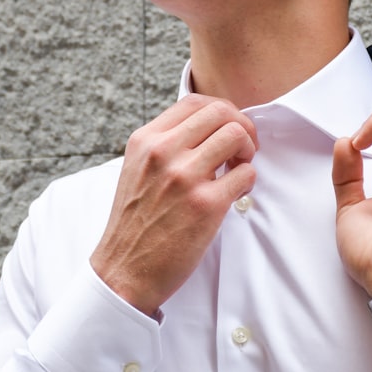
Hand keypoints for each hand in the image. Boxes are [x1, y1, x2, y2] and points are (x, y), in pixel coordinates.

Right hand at [90, 94, 258, 316]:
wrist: (123, 270)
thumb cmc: (135, 221)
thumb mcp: (137, 169)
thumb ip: (165, 145)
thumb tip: (207, 128)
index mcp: (145, 140)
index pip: (195, 101)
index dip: (221, 111)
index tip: (226, 129)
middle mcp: (163, 152)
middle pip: (221, 112)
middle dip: (242, 127)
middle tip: (242, 149)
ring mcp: (185, 177)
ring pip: (237, 136)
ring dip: (248, 152)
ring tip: (238, 170)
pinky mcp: (205, 205)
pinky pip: (246, 175)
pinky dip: (248, 181)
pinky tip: (235, 194)